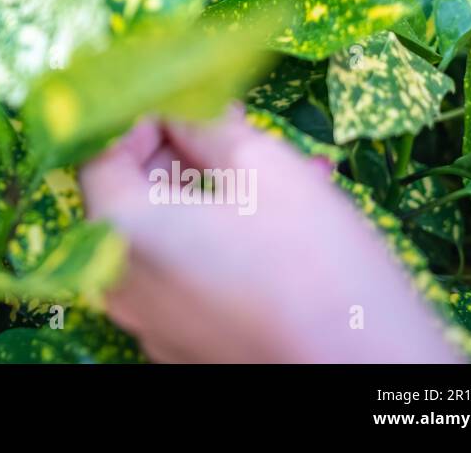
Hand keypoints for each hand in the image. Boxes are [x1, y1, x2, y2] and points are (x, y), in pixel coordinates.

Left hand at [79, 105, 462, 362]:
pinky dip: (209, 241)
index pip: (99, 149)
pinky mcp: (179, 344)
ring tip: (264, 171)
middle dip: (172, 153)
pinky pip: (179, 275)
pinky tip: (266, 223)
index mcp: (119, 229)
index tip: (185, 95)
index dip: (140, 113)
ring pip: (158, 234)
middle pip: (126, 194)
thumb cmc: (316, 266)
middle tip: (228, 126)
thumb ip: (204, 122)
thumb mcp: (264, 165)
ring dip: (199, 194)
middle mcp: (117, 279)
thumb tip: (183, 100)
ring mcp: (146, 320)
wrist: (371, 374)